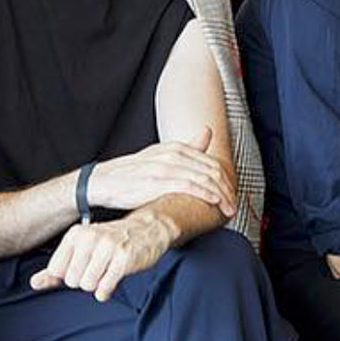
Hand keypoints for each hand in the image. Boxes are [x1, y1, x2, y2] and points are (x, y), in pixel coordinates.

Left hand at [29, 210, 175, 301]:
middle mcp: (90, 237)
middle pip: (72, 281)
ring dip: (97, 285)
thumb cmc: (110, 243)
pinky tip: (113, 277)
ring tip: (107, 271)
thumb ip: (56, 269)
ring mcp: (107, 246)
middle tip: (98, 268)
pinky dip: (106, 291)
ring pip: (87, 285)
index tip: (83, 266)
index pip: (56, 271)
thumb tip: (34, 283)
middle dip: (84, 281)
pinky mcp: (123, 258)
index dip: (69, 275)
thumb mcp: (81, 250)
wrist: (149, 229)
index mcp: (76, 234)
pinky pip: (103, 289)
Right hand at [87, 127, 234, 217]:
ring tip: (228, 209)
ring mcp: (166, 167)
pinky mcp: (158, 181)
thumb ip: (187, 147)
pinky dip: (205, 194)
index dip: (225, 180)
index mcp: (176, 147)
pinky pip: (189, 186)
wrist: (105, 182)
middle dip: (227, 190)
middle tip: (234, 205)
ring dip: (220, 195)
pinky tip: (214, 202)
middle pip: (211, 171)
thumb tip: (207, 131)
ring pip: (204, 179)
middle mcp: (173, 154)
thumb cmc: (134, 173)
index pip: (211, 163)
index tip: (232, 195)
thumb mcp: (161, 155)